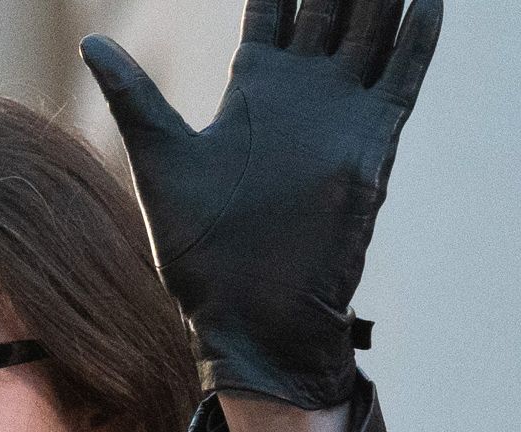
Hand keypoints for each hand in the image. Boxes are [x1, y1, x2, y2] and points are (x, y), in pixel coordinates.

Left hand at [81, 0, 441, 409]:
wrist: (246, 312)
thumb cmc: (200, 249)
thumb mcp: (161, 157)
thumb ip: (134, 96)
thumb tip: (92, 44)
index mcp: (256, 89)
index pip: (277, 10)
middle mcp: (304, 94)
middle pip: (331, 8)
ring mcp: (340, 114)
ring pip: (371, 31)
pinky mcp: (369, 144)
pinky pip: (400, 80)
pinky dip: (416, 41)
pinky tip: (428, 2)